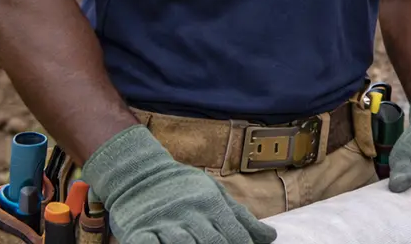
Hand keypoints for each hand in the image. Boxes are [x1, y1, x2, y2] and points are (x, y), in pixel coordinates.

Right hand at [80, 124, 276, 242]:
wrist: (139, 173)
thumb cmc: (183, 188)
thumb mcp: (216, 195)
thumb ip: (241, 218)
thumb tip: (271, 238)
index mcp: (211, 205)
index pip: (235, 234)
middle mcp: (190, 213)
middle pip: (212, 242)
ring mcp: (164, 222)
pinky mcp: (139, 230)